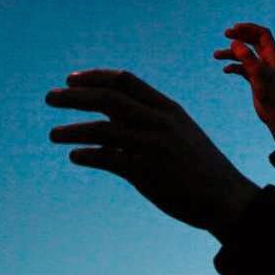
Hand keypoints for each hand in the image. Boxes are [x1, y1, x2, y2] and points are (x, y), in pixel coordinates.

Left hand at [48, 69, 257, 232]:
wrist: (225, 197)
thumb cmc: (199, 165)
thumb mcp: (180, 132)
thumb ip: (148, 121)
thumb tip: (108, 120)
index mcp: (168, 108)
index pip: (125, 80)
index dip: (95, 77)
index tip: (71, 79)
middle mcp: (159, 122)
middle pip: (108, 99)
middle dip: (75, 97)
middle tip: (49, 97)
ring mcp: (152, 147)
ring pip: (102, 129)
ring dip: (73, 130)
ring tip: (53, 134)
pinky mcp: (145, 173)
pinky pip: (107, 159)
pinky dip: (87, 155)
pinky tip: (74, 156)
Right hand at [215, 22, 274, 146]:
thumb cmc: (270, 94)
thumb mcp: (257, 74)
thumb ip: (247, 57)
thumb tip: (234, 42)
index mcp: (273, 55)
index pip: (262, 34)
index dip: (249, 28)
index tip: (235, 28)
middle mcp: (268, 60)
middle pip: (253, 41)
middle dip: (240, 36)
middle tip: (226, 33)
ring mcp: (261, 69)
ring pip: (245, 55)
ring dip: (231, 53)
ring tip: (216, 55)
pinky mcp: (256, 79)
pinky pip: (243, 68)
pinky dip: (234, 67)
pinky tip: (226, 70)